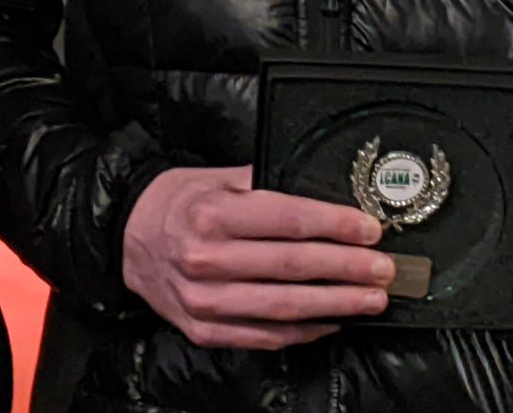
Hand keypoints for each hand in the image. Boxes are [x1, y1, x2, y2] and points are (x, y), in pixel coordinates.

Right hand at [121, 165, 394, 348]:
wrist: (128, 237)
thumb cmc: (180, 202)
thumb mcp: (218, 177)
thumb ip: (266, 182)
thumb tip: (324, 190)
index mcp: (213, 214)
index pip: (289, 221)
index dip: (336, 226)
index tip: (369, 229)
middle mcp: (207, 259)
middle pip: (293, 267)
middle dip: (347, 269)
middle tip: (384, 269)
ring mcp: (205, 301)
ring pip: (284, 307)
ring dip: (336, 305)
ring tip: (371, 299)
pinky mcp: (204, 330)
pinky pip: (265, 335)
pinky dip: (305, 331)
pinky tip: (333, 320)